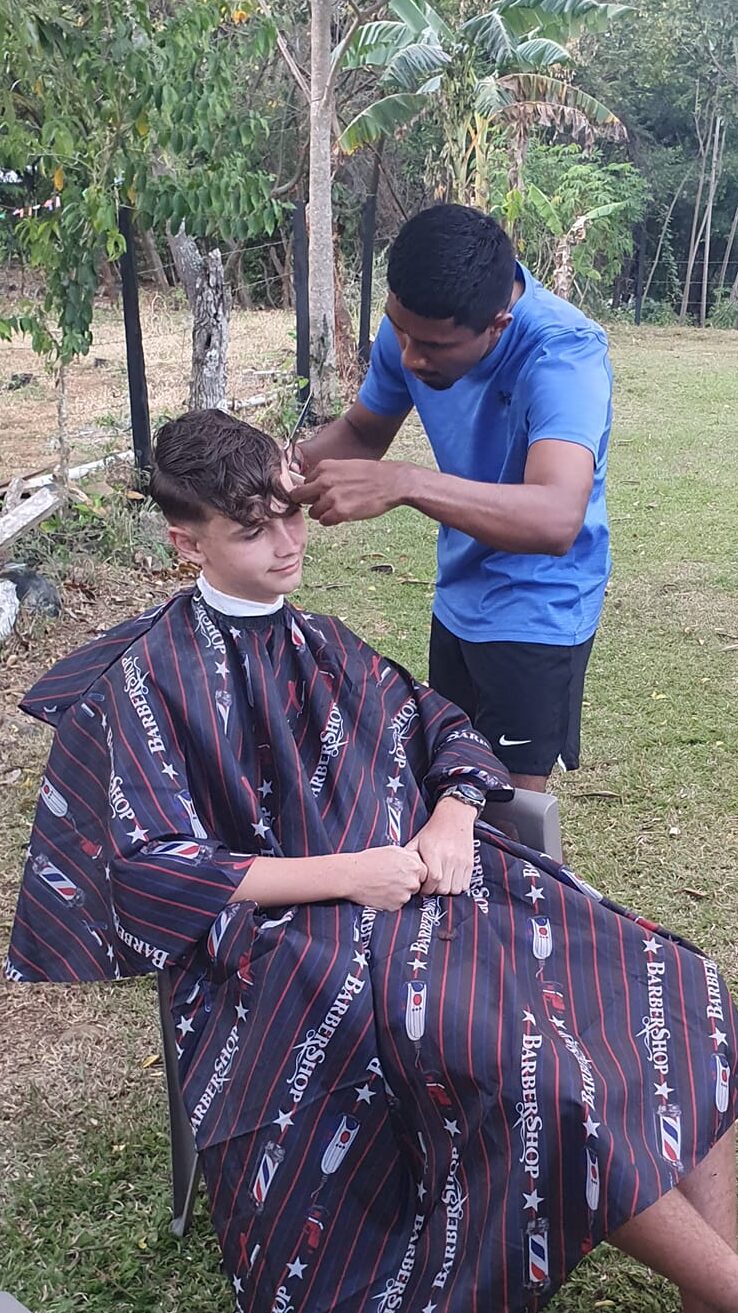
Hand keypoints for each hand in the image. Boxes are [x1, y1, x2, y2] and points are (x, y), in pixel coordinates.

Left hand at [290, 459, 408, 524]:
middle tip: (323, 505)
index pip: (303, 483)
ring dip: (323, 513)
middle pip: (299, 497)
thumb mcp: (345, 466)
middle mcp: (324, 481)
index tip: (319, 495)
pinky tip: (344, 514)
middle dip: (309, 502)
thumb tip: (313, 488)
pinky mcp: (340, 512)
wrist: (392, 482)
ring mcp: (331, 497)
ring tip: (339, 509)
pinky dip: (332, 521)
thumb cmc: (372, 475)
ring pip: (313, 512)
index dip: (311, 491)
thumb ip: (327, 476)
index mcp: (324, 467)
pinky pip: (324, 521)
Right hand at [344, 845, 426, 910]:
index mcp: (414, 865)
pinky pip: (398, 903)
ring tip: (383, 884)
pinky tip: (380, 892)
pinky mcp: (396, 906)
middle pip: (417, 885)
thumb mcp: (393, 850)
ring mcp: (405, 895)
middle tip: (392, 879)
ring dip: (399, 892)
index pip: (424, 872)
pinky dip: (391, 899)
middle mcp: (412, 881)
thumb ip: (409, 857)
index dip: (414, 873)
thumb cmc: (369, 860)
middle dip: (408, 883)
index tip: (404, 872)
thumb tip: (416, 862)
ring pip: (407, 895)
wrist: (353, 876)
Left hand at [406, 797, 475, 896]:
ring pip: (455, 889)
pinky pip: (465, 885)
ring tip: (440, 883)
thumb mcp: (417, 840)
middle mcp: (449, 857)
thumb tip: (400, 872)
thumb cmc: (433, 830)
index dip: (426, 888)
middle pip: (444, 887)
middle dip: (435, 890)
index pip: (433, 878)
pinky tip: (450, 880)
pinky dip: (457, 886)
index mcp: (434, 851)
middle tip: (430, 885)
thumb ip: (409, 856)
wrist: (454, 816)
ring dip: (446, 890)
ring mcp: (461, 861)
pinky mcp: (469, 863)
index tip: (422, 887)